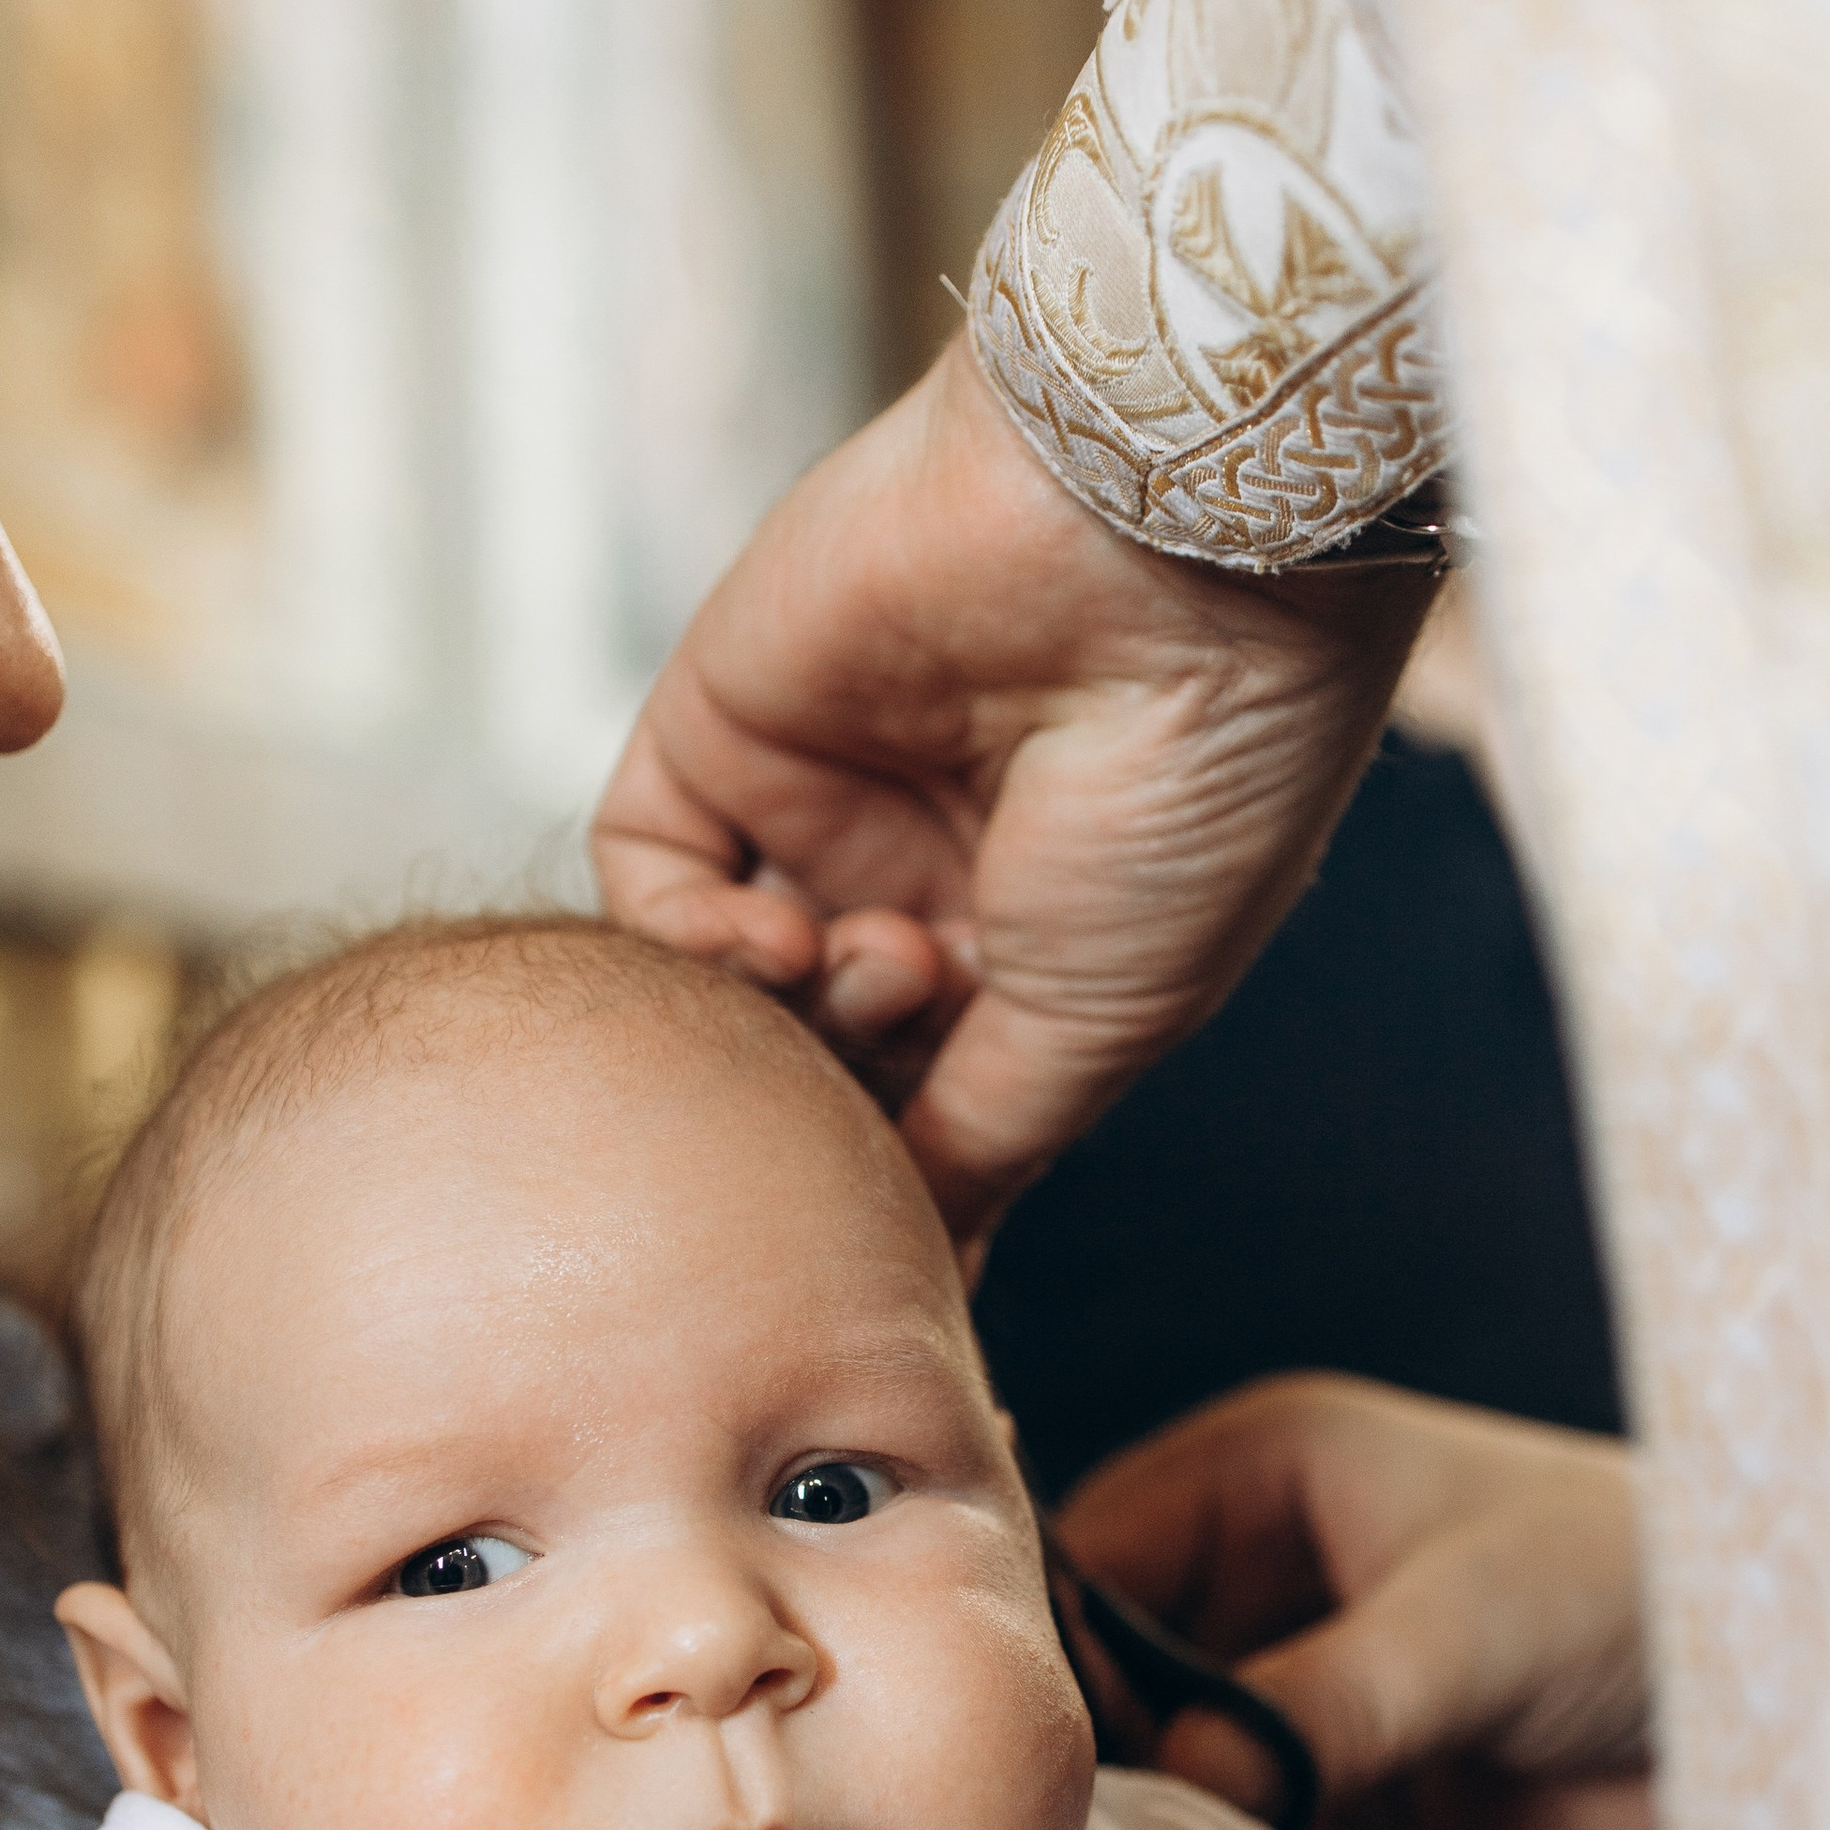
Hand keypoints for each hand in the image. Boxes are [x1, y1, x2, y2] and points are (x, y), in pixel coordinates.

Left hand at [592, 335, 1430, 1249]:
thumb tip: (902, 1270)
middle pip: (813, 1047)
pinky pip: (642, 868)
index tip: (917, 1236)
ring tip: (878, 964)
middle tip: (918, 1045)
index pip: (921, 1094)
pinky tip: (778, 937)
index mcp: (1039, 932)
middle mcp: (925, 863)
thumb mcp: (1097, 1021)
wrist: (1165, 559)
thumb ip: (976, 1147)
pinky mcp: (725, 716)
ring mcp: (820, 792)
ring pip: (724, 975)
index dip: (904, 1169)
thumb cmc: (1187, 789)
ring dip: (786, 1013)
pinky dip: (685, 939)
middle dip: (851, 1084)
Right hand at [1060, 1374, 1655, 1829]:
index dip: (1081, 1682)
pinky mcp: (1404, 1783)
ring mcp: (1339, 1685)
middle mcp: (1283, 1575)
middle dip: (1201, 1813)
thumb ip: (1311, 1708)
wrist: (1810, 1688)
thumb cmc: (1640, 1580)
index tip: (1094, 1796)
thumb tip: (1184, 1787)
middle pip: (1154, 1707)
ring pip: (1239, 1807)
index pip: (1097, 1568)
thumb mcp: (1461, 1632)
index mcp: (1269, 1476)